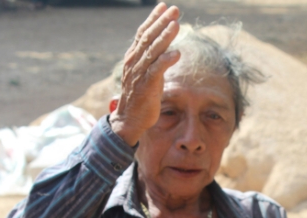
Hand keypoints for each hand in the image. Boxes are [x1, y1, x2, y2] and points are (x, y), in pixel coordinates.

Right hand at [110, 3, 180, 146]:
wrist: (129, 118)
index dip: (153, 19)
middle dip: (162, 22)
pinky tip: (176, 53)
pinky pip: (156, 70)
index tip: (164, 6)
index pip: (142, 33)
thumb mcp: (146, 74)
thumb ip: (153, 60)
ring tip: (176, 24)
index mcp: (133, 57)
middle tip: (175, 10)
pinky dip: (166, 60)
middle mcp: (134, 62)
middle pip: (149, 37)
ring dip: (165, 37)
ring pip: (153, 51)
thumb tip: (167, 48)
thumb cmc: (141, 96)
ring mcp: (139, 73)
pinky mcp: (146, 86)